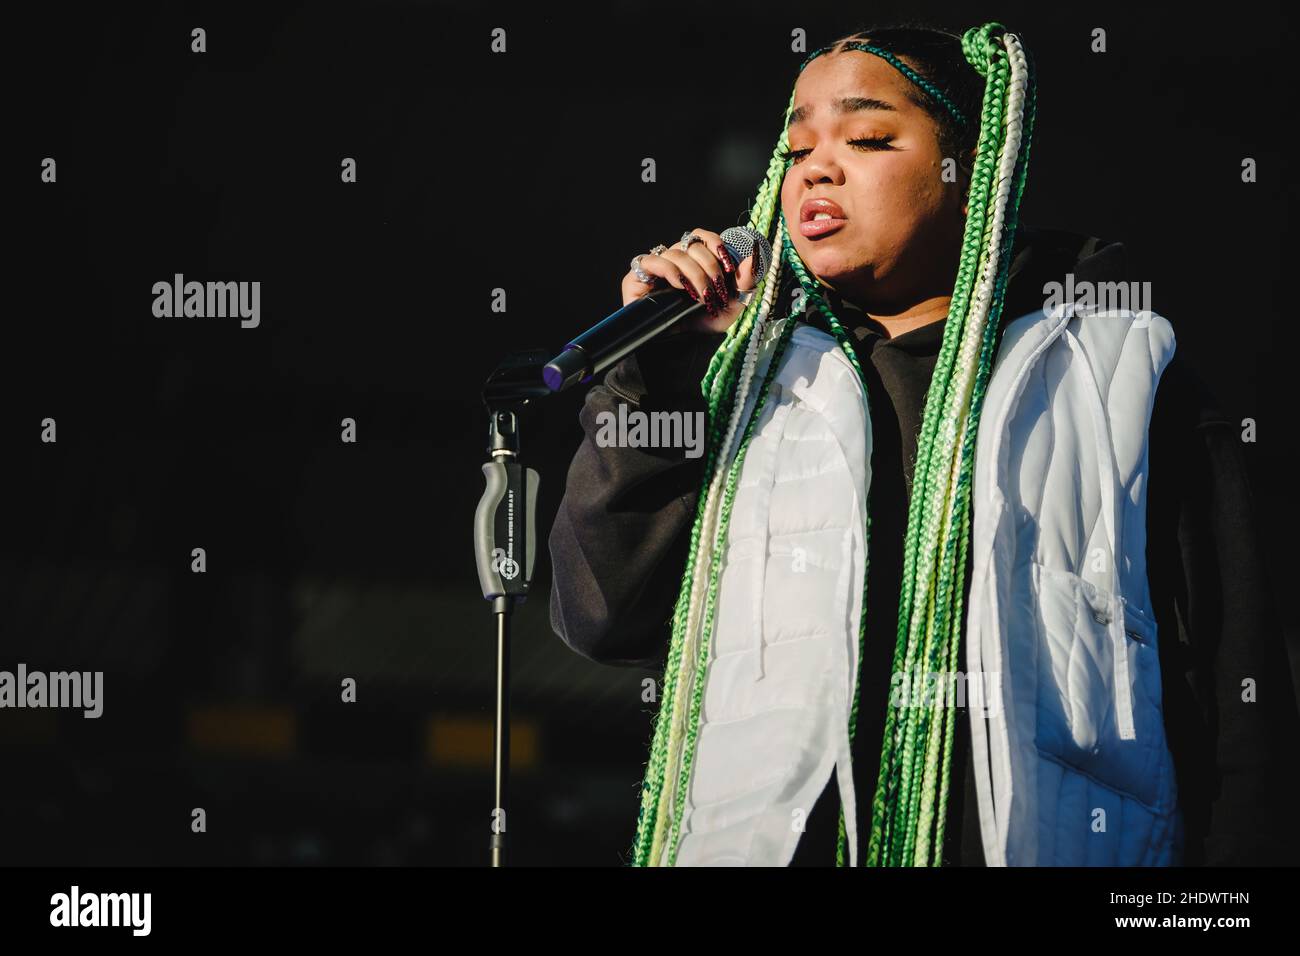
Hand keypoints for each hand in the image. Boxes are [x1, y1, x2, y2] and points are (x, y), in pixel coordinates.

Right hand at [621, 228, 760, 334]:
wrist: (677, 348)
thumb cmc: (701, 327)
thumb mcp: (730, 307)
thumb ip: (744, 284)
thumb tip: (753, 258)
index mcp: (694, 262)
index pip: (702, 237)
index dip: (716, 243)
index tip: (728, 265)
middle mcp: (674, 261)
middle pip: (691, 244)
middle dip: (709, 265)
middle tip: (717, 287)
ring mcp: (655, 268)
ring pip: (675, 252)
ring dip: (694, 272)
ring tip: (701, 295)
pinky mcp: (636, 278)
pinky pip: (651, 261)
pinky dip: (668, 269)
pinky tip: (679, 285)